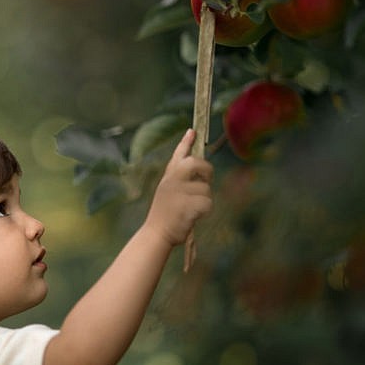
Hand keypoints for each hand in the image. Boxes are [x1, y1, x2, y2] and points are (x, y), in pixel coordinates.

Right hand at [144, 129, 212, 246]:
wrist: (156, 233)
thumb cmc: (165, 215)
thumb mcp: (167, 193)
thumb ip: (179, 181)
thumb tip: (199, 172)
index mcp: (168, 177)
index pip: (179, 155)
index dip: (186, 142)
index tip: (192, 131)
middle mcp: (172, 180)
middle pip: (197, 163)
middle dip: (207, 171)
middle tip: (205, 181)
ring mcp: (179, 192)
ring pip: (206, 188)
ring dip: (204, 199)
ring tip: (191, 209)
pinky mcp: (187, 205)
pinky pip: (207, 202)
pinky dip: (205, 211)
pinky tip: (194, 216)